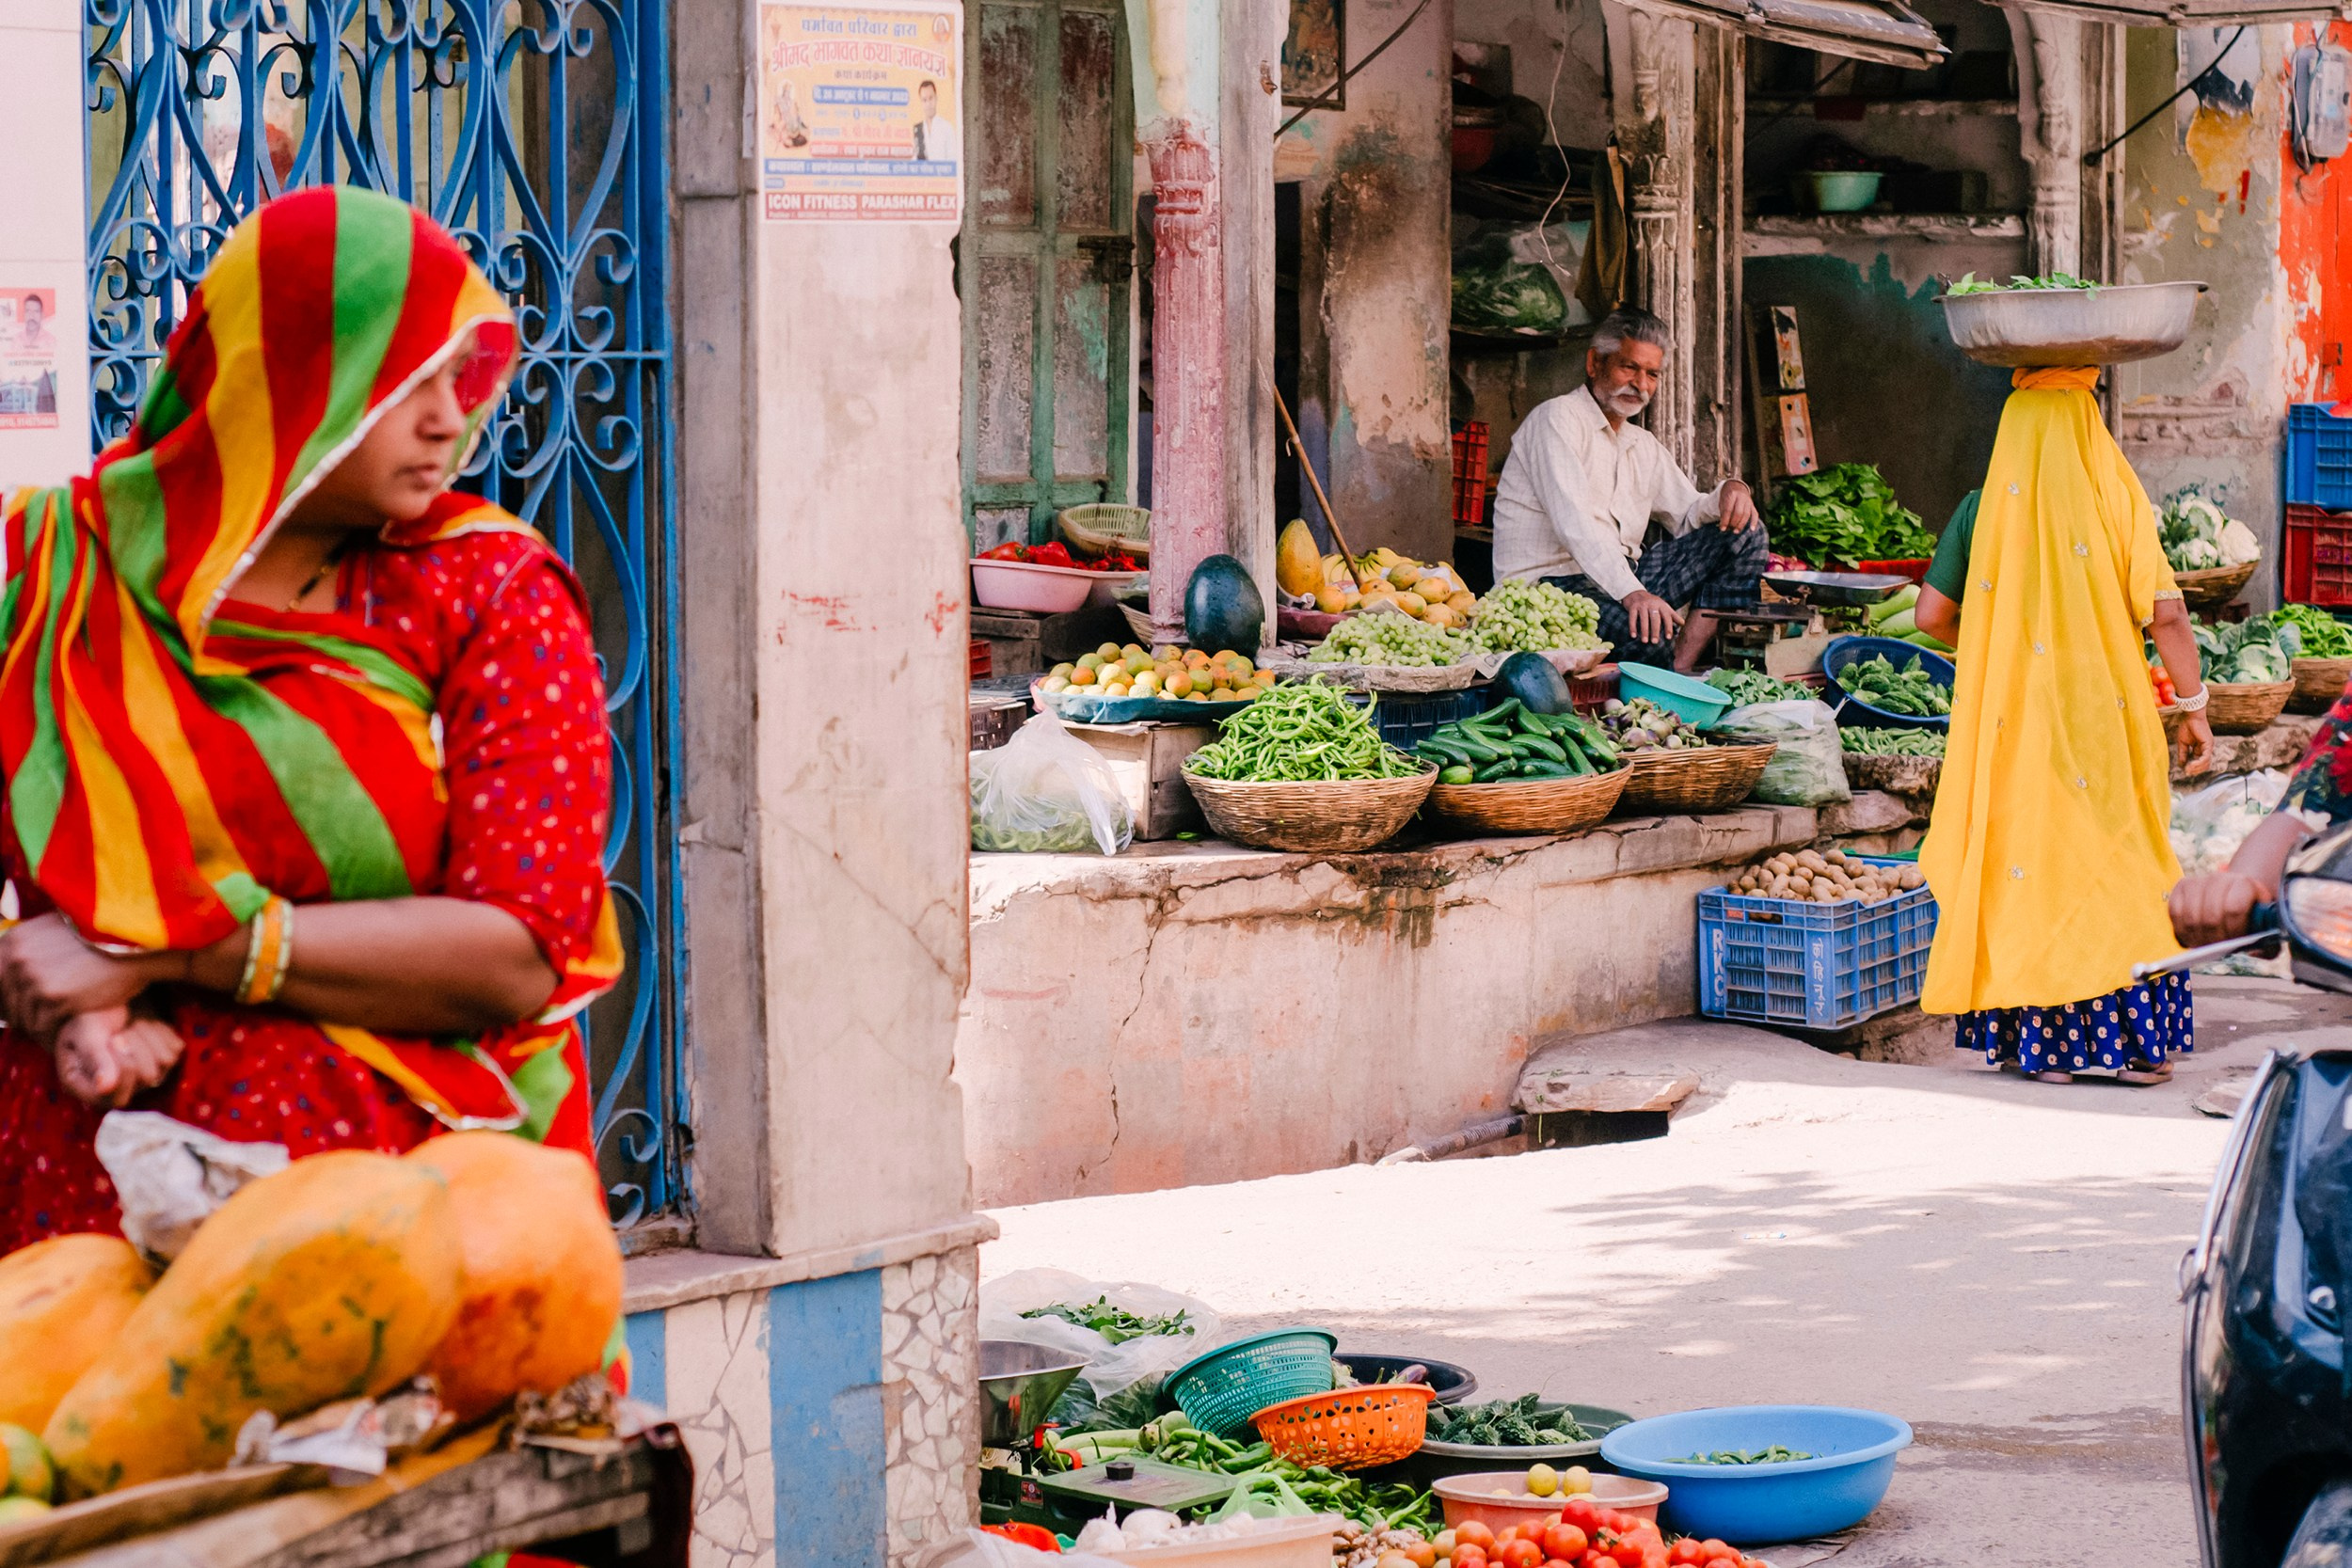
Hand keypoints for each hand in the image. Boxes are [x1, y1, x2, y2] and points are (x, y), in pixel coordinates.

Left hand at [0, 913, 171, 1041]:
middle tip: (39, 1021)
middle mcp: (18, 961)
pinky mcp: (55, 1000)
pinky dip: (50, 1035)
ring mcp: (34, 981)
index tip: (19, 1005)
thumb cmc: (103, 934)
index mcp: (14, 941)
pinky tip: (62, 1035)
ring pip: (23, 1018)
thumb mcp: (57, 929)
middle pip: (7, 1002)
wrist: (133, 941)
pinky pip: (42, 1027)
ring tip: (53, 1030)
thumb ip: (32, 946)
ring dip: (37, 1027)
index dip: (8, 996)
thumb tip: (20, 964)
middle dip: (21, 1015)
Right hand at [51, 1006, 183, 1109]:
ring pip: (165, 1061)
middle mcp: (121, 1086)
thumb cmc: (87, 1016)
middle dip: (134, 1046)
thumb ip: (93, 1058)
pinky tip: (143, 1024)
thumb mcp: (84, 1032)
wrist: (108, 996)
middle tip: (119, 1031)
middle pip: (147, 1077)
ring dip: (146, 1035)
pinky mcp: (164, 1058)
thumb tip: (105, 1088)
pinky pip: (175, 1048)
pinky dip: (159, 1030)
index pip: (117, 1099)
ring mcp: (145, 1074)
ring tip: (130, 1025)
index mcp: (90, 1087)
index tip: (112, 1041)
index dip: (122, 1070)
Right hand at [1623, 590, 1683, 645]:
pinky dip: (1632, 627)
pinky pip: (1632, 618)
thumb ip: (1673, 615)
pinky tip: (1633, 636)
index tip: (1668, 638)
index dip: (1668, 627)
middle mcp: (1652, 604)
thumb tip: (1683, 624)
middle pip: (1655, 618)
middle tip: (1655, 642)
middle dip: (1655, 630)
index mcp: (1662, 605)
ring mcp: (1642, 605)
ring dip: (1644, 631)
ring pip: (1643, 619)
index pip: (1666, 617)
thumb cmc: (1653, 603)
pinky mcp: (1633, 607)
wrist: (1636, 593)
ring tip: (1645, 641)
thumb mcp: (1664, 606)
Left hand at [1716, 481, 1760, 532]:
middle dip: (1733, 523)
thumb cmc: (1727, 496)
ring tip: (1735, 531)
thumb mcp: (1722, 501)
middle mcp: (1741, 497)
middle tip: (1729, 530)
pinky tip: (1752, 529)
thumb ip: (1723, 513)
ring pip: (1747, 514)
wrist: (1736, 486)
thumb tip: (1724, 527)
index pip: (1728, 509)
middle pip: (1739, 512)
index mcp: (1732, 495)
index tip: (1722, 529)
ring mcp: (1749, 501)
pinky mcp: (1753, 505)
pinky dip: (1754, 522)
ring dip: (1741, 524)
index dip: (1725, 520)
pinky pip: (1755, 514)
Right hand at [2170, 870, 2265, 947]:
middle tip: (2218, 949)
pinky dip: (2182, 931)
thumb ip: (2268, 944)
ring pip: (2190, 919)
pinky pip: (2174, 914)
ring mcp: (2197, 882)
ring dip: (2197, 938)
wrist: (2239, 891)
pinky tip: (2192, 937)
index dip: (2233, 930)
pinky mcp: (2181, 887)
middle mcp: (2219, 879)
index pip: (2234, 908)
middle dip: (2214, 940)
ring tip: (2206, 946)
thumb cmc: (2253, 914)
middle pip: (2210, 917)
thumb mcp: (2268, 928)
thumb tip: (2252, 952)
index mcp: (2244, 884)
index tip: (2236, 942)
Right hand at [2175, 709, 2213, 775]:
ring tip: (2188, 769)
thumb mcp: (2183, 743)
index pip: (2199, 762)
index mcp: (2200, 749)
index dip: (2193, 768)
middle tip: (2186, 772)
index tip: (2185, 770)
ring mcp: (2208, 747)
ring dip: (2197, 768)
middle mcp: (2206, 749)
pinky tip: (2191, 764)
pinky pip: (2205, 757)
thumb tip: (2181, 765)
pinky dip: (2199, 762)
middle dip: (2195, 770)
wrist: (2190, 717)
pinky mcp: (2208, 744)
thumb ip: (2183, 754)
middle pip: (2204, 765)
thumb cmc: (2186, 727)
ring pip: (2206, 763)